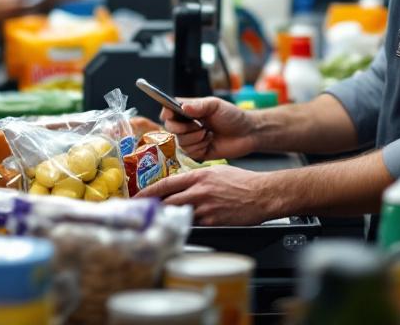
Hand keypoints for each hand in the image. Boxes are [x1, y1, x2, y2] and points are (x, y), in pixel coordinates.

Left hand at [140, 166, 278, 225]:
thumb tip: (182, 186)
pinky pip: (195, 224)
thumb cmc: (243, 181)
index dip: (148, 192)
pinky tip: (184, 227)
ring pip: (179, 213)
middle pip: (168, 200)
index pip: (166, 183)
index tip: (137, 197)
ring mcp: (205, 207)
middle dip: (154, 207)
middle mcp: (199, 191)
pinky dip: (188, 225)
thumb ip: (197, 178)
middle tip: (144, 212)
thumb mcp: (216, 172)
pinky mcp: (213, 221)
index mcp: (198, 176)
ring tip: (160, 221)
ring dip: (170, 217)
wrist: (262, 194)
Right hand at [160, 96, 257, 160]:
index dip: (166, 114)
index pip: (167, 111)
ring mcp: (190, 139)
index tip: (171, 115)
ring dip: (196, 138)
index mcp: (187, 110)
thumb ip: (198, 106)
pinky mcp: (196, 152)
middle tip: (200, 125)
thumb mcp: (215, 105)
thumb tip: (182, 107)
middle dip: (184, 128)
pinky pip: (189, 153)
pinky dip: (200, 147)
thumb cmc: (232, 116)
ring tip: (209, 133)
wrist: (247, 133)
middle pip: (170, 128)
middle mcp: (186, 124)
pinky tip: (210, 141)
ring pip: (180, 142)